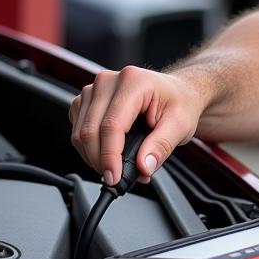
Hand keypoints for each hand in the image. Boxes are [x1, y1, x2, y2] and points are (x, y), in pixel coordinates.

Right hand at [69, 66, 205, 185]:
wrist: (177, 91)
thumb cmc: (179, 102)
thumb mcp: (181, 125)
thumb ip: (162, 146)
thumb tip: (143, 166)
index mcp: (133, 81)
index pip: (111, 125)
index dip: (109, 156)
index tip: (114, 178)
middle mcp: (109, 81)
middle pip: (90, 131)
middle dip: (101, 162)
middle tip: (120, 178)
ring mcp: (95, 89)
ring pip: (80, 134)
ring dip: (95, 158)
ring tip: (120, 166)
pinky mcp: (87, 100)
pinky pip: (77, 131)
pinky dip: (90, 149)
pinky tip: (109, 153)